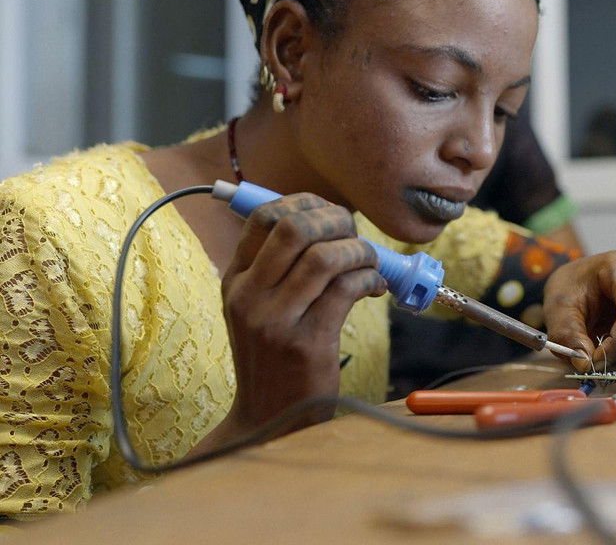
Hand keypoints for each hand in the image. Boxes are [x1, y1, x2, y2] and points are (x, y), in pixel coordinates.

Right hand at [215, 193, 386, 434]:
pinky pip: (347, 289)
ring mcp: (275, 320)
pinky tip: (375, 288)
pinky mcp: (307, 343)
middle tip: (354, 235)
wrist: (268, 418)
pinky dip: (370, 279)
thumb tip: (330, 220)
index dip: (304, 202)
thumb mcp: (260, 308)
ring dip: (360, 252)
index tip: (330, 213)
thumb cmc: (276, 356)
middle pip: (295, 228)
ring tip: (370, 264)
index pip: (262, 216)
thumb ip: (282, 267)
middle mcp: (249, 296)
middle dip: (336, 220)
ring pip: (326, 257)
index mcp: (236, 280)